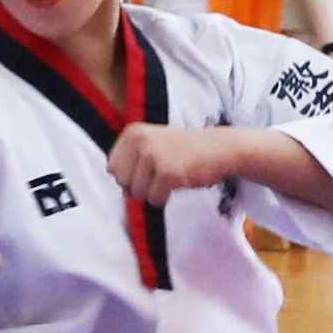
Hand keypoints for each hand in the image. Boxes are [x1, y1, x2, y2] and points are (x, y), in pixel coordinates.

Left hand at [102, 125, 225, 207]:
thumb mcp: (152, 146)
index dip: (129, 175)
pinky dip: (165, 198)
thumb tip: (122, 192)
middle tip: (160, 174)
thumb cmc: (185, 150)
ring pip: (137, 193)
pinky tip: (178, 182)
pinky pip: (154, 200)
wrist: (220, 148)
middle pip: (122, 182)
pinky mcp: (168, 173)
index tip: (148, 168)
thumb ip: (131, 164)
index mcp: (133, 132)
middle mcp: (140, 141)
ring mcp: (154, 156)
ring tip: (171, 176)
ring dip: (153, 192)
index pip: (112, 167)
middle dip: (139, 186)